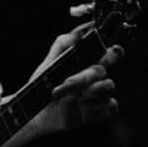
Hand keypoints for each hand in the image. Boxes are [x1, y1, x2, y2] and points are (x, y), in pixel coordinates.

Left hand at [28, 0, 123, 134]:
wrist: (33, 113)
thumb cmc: (42, 87)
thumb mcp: (48, 64)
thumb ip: (62, 45)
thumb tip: (77, 33)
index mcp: (87, 65)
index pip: (108, 55)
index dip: (114, 52)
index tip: (113, 49)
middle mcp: (95, 79)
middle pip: (101, 71)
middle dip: (83, 77)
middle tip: (66, 84)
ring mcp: (98, 96)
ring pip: (109, 87)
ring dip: (92, 91)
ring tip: (73, 96)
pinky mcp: (97, 113)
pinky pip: (111, 108)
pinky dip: (99, 107)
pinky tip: (83, 107)